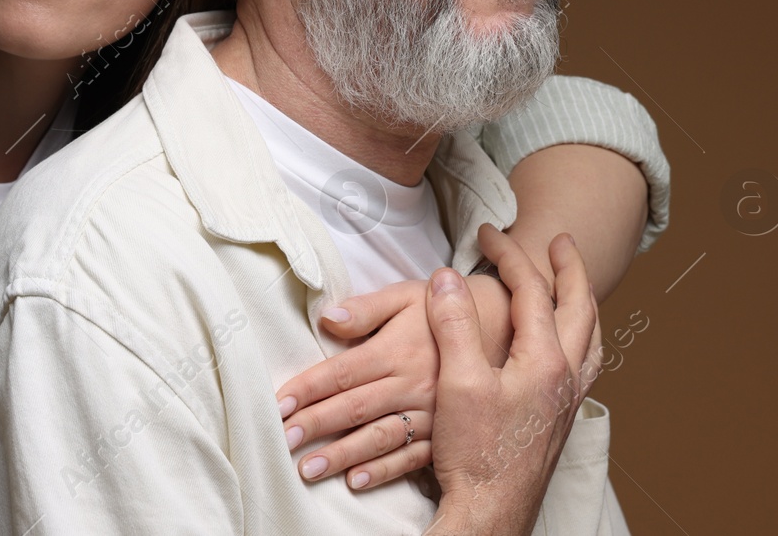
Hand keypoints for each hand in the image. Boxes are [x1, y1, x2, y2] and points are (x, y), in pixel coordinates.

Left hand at [276, 280, 437, 489]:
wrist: (499, 330)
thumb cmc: (438, 311)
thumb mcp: (405, 296)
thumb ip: (366, 308)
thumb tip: (327, 318)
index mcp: (397, 351)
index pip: (343, 372)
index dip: (309, 388)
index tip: (279, 404)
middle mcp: (412, 385)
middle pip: (355, 408)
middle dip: (316, 425)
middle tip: (282, 440)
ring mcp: (429, 413)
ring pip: (379, 438)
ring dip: (343, 455)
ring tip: (308, 468)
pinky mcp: (444, 433)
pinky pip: (411, 457)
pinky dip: (384, 471)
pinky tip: (356, 481)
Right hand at [423, 225, 601, 535]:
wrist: (491, 511)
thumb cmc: (475, 453)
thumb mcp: (457, 382)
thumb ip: (455, 325)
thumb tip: (447, 278)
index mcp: (545, 361)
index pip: (532, 291)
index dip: (509, 256)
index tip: (486, 234)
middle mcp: (566, 377)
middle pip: (580, 308)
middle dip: (569, 269)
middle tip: (559, 242)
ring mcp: (567, 400)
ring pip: (591, 338)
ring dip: (583, 303)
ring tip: (575, 286)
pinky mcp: (559, 420)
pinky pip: (585, 365)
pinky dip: (581, 340)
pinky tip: (566, 348)